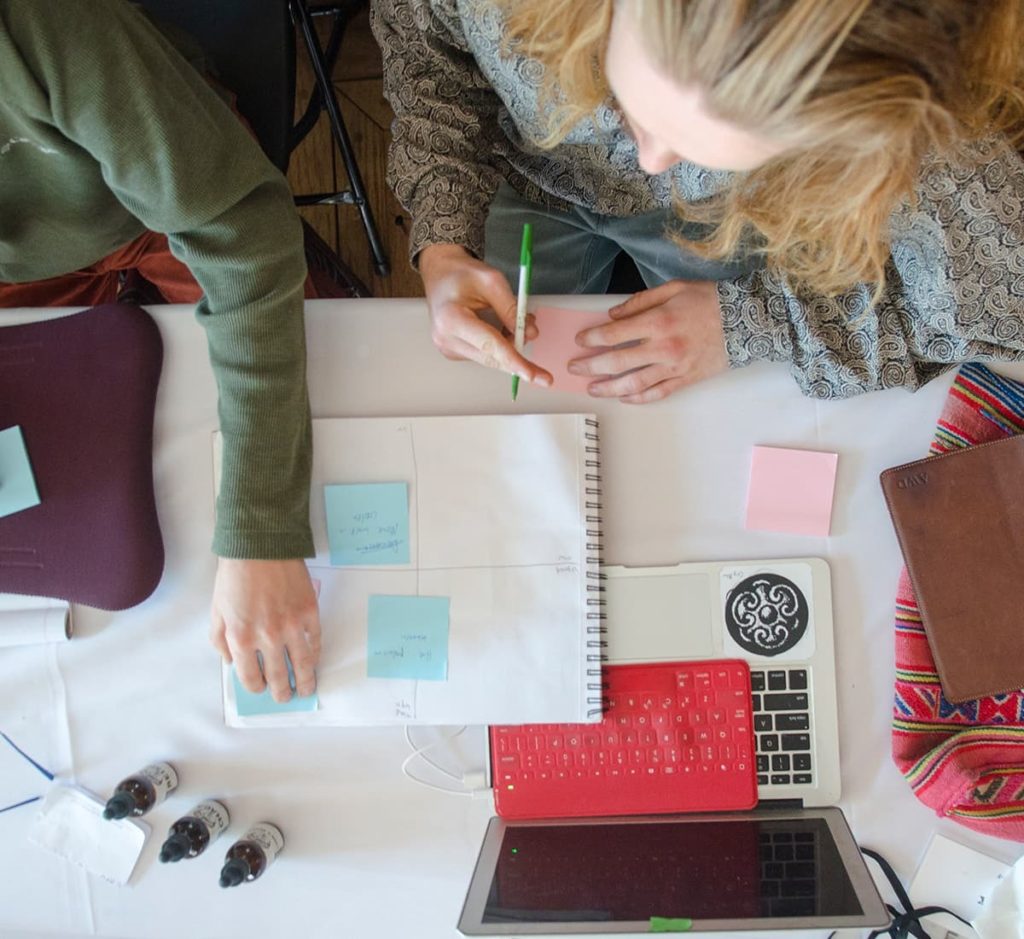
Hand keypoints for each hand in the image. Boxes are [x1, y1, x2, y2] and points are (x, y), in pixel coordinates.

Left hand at [210, 558, 320, 702]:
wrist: (260, 547)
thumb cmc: (235, 576)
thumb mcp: (216, 611)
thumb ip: (220, 641)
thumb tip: (232, 662)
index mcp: (242, 638)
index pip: (250, 676)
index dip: (256, 687)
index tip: (261, 689)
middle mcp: (268, 637)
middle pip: (279, 676)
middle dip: (282, 692)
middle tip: (285, 697)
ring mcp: (292, 626)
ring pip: (303, 663)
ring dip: (305, 681)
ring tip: (306, 689)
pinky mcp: (310, 613)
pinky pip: (315, 641)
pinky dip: (315, 654)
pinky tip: (313, 660)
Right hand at [419, 244, 551, 386]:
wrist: (440, 274)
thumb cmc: (462, 274)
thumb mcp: (492, 281)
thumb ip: (511, 308)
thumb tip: (529, 334)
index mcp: (452, 318)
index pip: (489, 345)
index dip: (513, 361)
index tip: (531, 375)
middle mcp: (446, 339)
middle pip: (491, 358)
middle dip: (519, 361)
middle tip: (544, 375)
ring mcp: (448, 348)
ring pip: (490, 359)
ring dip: (509, 347)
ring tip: (517, 323)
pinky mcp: (453, 352)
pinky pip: (484, 355)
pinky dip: (499, 347)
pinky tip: (501, 329)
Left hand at [568, 279, 727, 402]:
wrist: (746, 320)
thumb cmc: (709, 300)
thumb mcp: (673, 288)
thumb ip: (640, 302)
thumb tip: (613, 315)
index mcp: (658, 321)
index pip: (614, 334)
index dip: (592, 338)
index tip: (581, 340)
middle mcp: (664, 348)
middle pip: (617, 362)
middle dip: (591, 366)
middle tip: (575, 368)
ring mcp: (674, 367)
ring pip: (633, 384)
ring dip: (609, 388)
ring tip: (593, 389)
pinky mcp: (686, 379)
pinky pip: (657, 393)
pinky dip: (638, 398)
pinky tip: (623, 397)